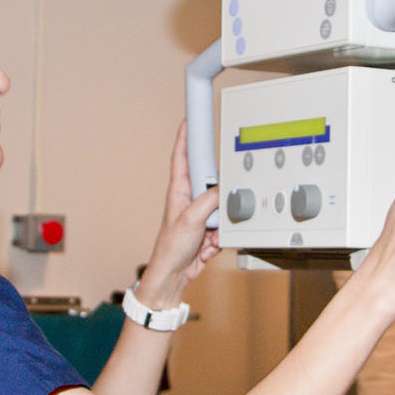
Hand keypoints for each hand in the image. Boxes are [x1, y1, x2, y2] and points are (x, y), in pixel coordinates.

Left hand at [136, 121, 221, 307]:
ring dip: (220, 223)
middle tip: (212, 210)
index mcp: (179, 190)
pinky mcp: (209, 229)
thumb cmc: (170, 248)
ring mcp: (201, 214)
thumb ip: (210, 201)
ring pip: (222, 206)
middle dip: (218, 197)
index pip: (182, 156)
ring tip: (207, 234)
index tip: (190, 118)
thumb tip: (224, 189)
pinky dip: (221, 236)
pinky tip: (209, 244)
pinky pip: (225, 226)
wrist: (173, 276)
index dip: (185, 136)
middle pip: (212, 182)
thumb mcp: (191, 220)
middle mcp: (190, 199)